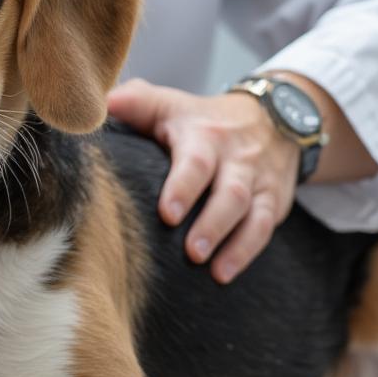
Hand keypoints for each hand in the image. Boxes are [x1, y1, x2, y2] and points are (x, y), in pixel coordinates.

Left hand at [107, 79, 298, 283]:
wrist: (272, 116)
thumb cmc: (201, 119)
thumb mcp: (171, 104)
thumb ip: (137, 103)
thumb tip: (104, 102)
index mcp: (203, 134)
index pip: (196, 161)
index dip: (183, 187)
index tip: (168, 214)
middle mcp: (235, 156)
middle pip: (230, 190)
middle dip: (212, 222)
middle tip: (191, 252)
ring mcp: (257, 179)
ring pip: (250, 211)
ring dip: (232, 243)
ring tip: (211, 269)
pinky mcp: (272, 199)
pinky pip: (264, 227)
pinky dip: (246, 252)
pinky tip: (224, 274)